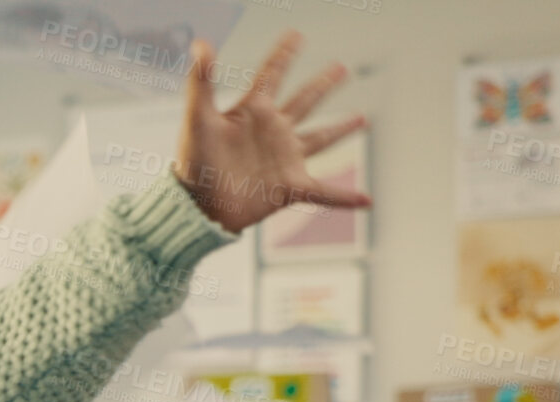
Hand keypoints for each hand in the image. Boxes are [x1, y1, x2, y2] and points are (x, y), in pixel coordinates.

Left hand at [174, 31, 369, 233]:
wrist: (196, 208)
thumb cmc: (193, 164)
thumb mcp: (197, 119)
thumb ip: (201, 82)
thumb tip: (200, 44)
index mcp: (253, 112)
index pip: (272, 74)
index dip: (283, 54)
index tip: (296, 34)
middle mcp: (272, 132)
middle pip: (304, 101)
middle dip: (322, 85)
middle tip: (341, 68)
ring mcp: (284, 158)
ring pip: (320, 138)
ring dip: (341, 129)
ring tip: (363, 120)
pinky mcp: (290, 187)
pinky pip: (324, 192)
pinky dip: (345, 196)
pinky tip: (366, 200)